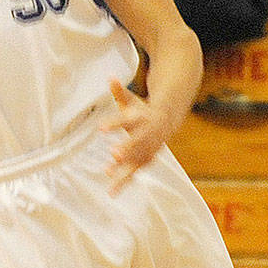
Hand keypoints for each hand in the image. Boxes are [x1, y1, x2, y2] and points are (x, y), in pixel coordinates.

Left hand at [99, 79, 169, 193]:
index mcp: (141, 118)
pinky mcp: (146, 159)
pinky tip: (112, 191)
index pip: (125, 120)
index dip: (114, 124)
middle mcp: (146, 134)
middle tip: (113, 154)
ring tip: (108, 176)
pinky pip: (135, 171)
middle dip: (126, 148)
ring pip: (137, 159)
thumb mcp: (131, 100)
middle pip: (137, 142)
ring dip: (124, 168)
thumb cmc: (142, 109)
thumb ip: (119, 92)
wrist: (167, 120)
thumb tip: (110, 76)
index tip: (100, 128)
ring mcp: (149, 148)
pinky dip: (124, 181)